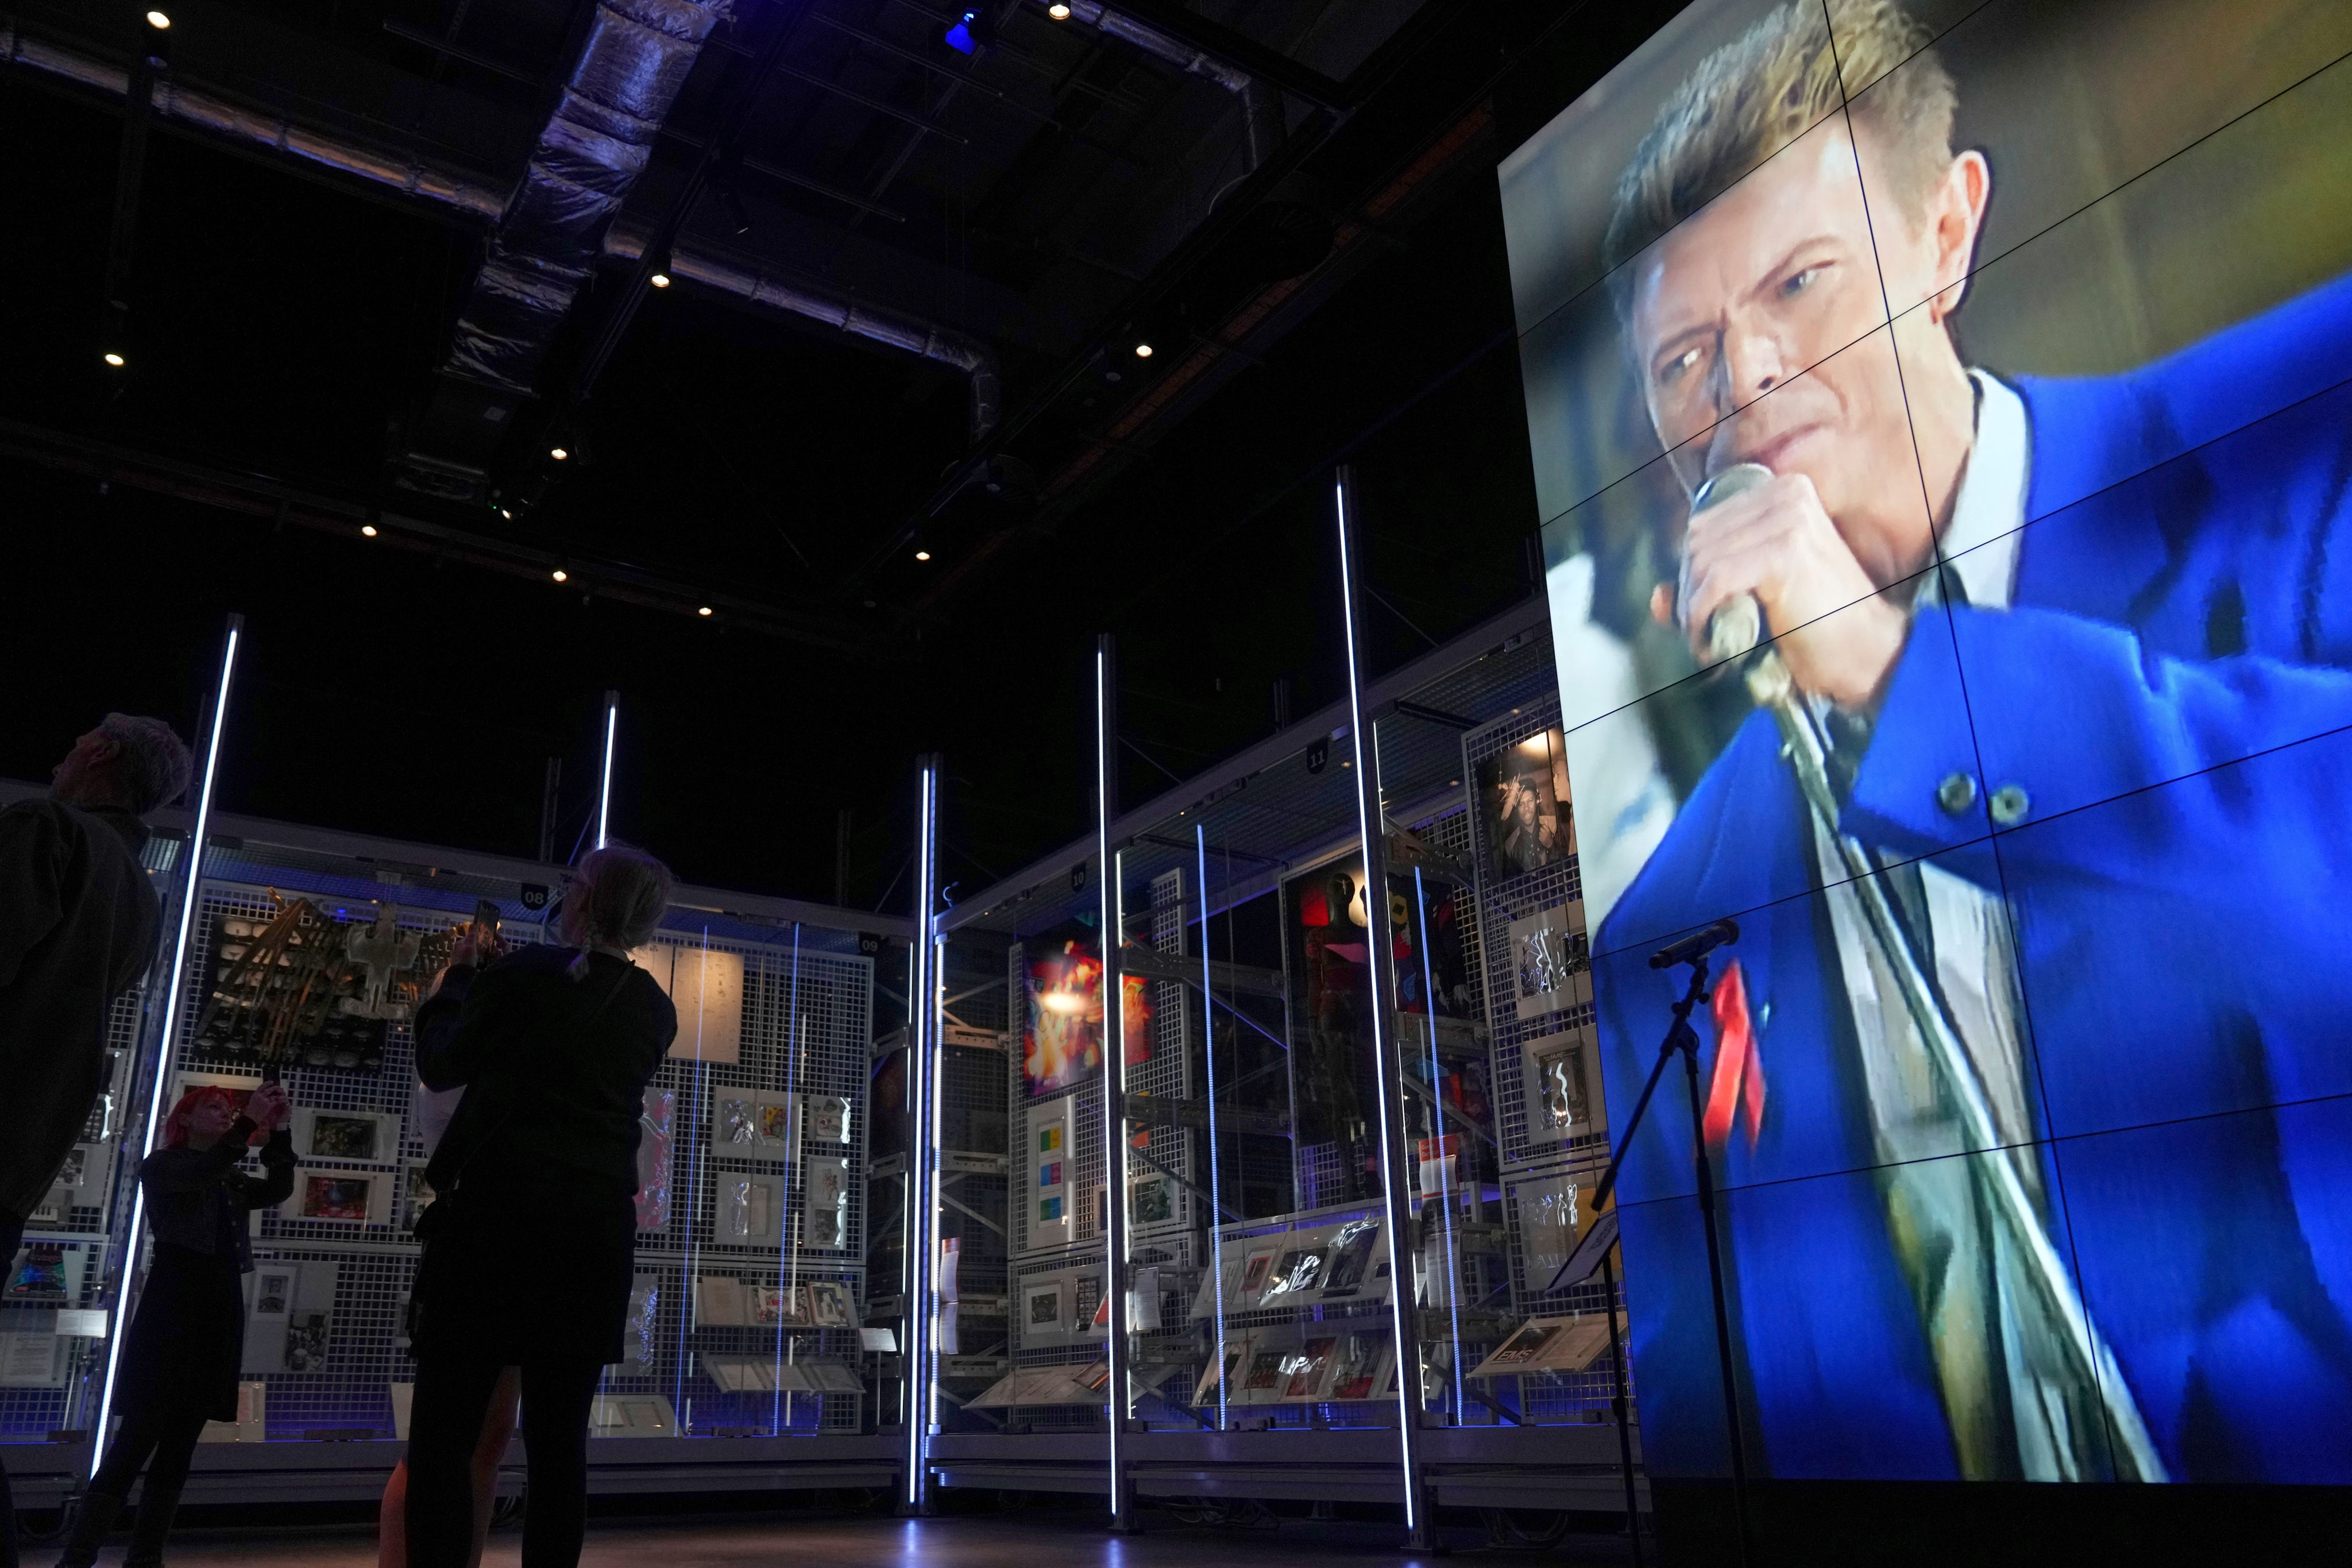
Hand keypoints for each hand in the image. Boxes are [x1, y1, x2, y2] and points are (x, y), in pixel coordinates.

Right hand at [246, 1082, 290, 1131]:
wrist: (250, 1118)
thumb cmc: (251, 1110)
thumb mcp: (253, 1100)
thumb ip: (258, 1095)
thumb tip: (264, 1091)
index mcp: (255, 1094)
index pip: (262, 1086)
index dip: (268, 1083)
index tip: (272, 1082)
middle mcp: (259, 1096)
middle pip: (269, 1090)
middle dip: (275, 1088)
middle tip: (279, 1087)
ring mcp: (264, 1101)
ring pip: (273, 1096)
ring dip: (277, 1096)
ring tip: (281, 1095)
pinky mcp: (268, 1105)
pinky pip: (275, 1101)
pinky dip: (279, 1100)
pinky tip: (282, 1099)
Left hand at [448, 928, 504, 969]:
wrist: (460, 975)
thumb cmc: (467, 959)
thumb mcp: (471, 946)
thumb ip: (472, 936)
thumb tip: (473, 924)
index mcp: (459, 943)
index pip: (468, 936)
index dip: (476, 936)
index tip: (483, 938)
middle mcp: (456, 949)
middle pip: (467, 944)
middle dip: (474, 944)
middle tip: (483, 947)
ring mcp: (456, 957)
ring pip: (465, 951)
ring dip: (471, 952)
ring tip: (479, 955)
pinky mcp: (457, 964)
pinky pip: (464, 958)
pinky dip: (469, 958)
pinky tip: (474, 962)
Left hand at [1652, 471, 1909, 709]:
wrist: (1868, 653)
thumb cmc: (1818, 626)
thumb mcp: (1757, 596)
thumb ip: (1707, 587)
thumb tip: (1657, 597)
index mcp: (1784, 492)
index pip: (1704, 524)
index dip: (1691, 573)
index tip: (1699, 613)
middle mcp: (1787, 495)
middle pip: (1697, 540)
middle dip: (1688, 591)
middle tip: (1702, 633)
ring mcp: (1788, 521)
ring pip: (1701, 562)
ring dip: (1692, 610)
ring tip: (1709, 643)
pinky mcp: (1784, 554)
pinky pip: (1715, 581)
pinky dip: (1701, 617)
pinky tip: (1713, 645)